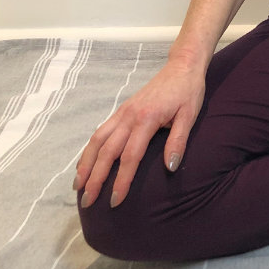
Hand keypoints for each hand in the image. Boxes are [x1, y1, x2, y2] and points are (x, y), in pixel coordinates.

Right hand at [74, 57, 205, 207]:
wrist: (182, 65)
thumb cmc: (188, 91)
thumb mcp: (190, 115)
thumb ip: (178, 140)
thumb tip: (170, 168)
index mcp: (147, 119)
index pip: (130, 156)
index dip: (122, 180)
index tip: (116, 201)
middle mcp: (129, 116)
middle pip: (107, 152)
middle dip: (96, 179)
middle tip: (88, 203)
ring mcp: (123, 112)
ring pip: (97, 141)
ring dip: (86, 164)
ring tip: (79, 187)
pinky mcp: (122, 110)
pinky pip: (100, 131)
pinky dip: (90, 149)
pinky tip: (86, 163)